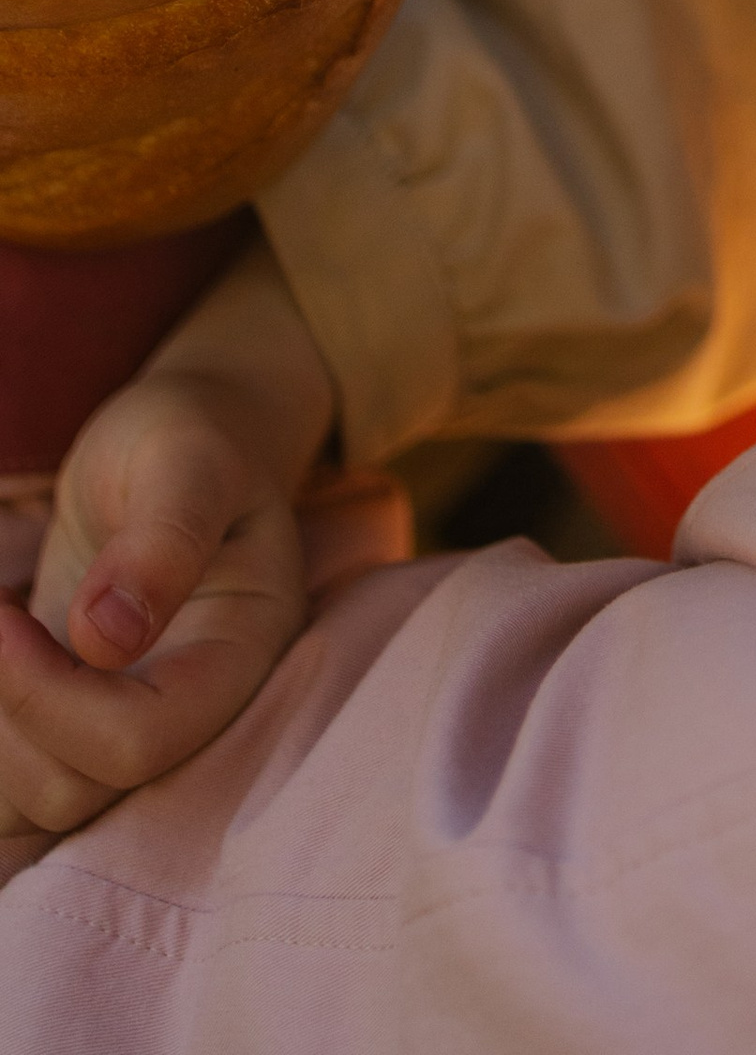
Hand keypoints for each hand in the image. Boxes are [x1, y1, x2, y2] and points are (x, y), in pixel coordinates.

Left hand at [0, 239, 335, 842]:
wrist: (183, 451)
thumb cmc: (190, 442)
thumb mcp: (186, 461)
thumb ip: (165, 537)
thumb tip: (108, 637)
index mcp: (241, 654)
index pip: (140, 740)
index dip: (50, 698)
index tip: (5, 616)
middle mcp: (195, 716)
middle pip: (80, 789)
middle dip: (12, 711)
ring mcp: (135, 729)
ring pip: (41, 804)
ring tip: (1, 624)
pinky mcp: (84, 733)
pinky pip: (21, 797)